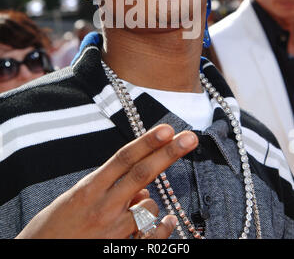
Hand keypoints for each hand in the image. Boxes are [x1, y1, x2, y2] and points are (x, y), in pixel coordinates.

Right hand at [16, 124, 197, 238]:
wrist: (36, 255)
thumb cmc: (55, 227)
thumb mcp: (77, 199)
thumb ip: (109, 188)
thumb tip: (141, 190)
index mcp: (89, 188)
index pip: (123, 158)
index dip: (146, 142)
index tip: (167, 129)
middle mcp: (102, 207)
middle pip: (141, 174)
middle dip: (168, 153)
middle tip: (190, 138)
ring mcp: (111, 231)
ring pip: (149, 206)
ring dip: (151, 203)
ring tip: (136, 208)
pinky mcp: (118, 249)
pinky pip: (151, 236)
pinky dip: (163, 227)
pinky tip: (167, 222)